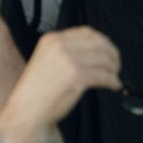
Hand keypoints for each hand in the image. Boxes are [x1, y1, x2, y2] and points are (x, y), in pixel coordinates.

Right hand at [3, 27, 120, 129]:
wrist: (27, 110)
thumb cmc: (35, 91)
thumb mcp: (46, 61)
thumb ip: (65, 51)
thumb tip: (93, 50)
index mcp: (51, 40)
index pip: (87, 32)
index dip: (103, 41)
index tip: (108, 49)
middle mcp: (60, 47)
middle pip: (99, 44)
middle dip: (112, 54)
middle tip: (115, 64)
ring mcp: (69, 61)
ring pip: (104, 60)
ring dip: (114, 69)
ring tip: (114, 77)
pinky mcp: (78, 76)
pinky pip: (105, 76)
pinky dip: (113, 81)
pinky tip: (113, 85)